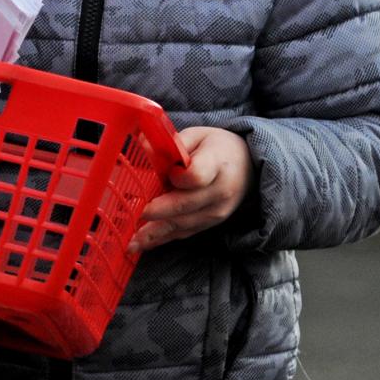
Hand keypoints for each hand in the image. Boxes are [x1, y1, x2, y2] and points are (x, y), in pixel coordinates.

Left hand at [132, 126, 252, 252]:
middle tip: (136, 214)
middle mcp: (219, 192)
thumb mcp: (198, 135)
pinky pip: (184, 233)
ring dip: (156, 234)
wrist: (248, 166)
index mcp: (217, 163)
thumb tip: (142, 145)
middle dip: (158, 211)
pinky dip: (162, 239)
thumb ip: (173, 143)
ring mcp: (216, 211)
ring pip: (183, 224)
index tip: (167, 175)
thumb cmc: (216, 147)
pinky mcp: (210, 223)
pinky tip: (142, 244)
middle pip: (186, 204)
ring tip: (132, 242)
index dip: (179, 177)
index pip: (197, 176)